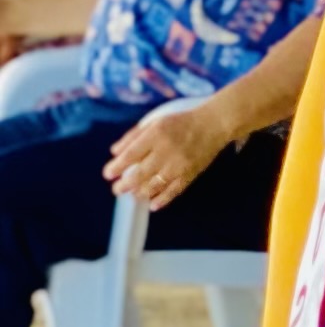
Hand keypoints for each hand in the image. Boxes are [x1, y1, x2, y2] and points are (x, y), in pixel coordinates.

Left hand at [105, 103, 230, 208]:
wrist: (215, 123)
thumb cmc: (181, 121)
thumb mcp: (156, 121)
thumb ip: (133, 136)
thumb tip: (114, 152)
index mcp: (156, 134)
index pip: (131, 155)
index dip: (116, 167)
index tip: (108, 174)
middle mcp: (167, 150)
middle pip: (139, 174)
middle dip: (124, 185)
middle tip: (117, 189)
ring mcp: (179, 164)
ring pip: (154, 185)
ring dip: (140, 193)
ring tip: (134, 193)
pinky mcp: (190, 173)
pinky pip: (174, 191)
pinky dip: (162, 200)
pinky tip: (152, 205)